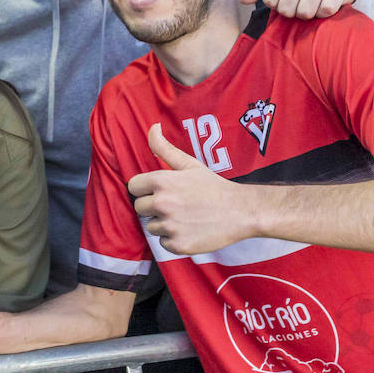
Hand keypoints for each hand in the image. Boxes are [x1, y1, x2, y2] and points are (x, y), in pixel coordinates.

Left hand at [128, 125, 254, 255]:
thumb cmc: (213, 186)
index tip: (160, 190)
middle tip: (176, 204)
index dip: (145, 188)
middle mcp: (162, 204)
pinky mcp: (177, 244)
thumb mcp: (189, 164)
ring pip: (151, 226)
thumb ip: (165, 148)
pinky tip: (190, 230)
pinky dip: (174, 239)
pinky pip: (163, 243)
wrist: (240, 211)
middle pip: (140, 208)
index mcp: (161, 182)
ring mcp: (169, 225)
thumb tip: (152, 127)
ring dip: (164, 224)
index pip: (133, 187)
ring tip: (185, 216)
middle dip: (153, 206)